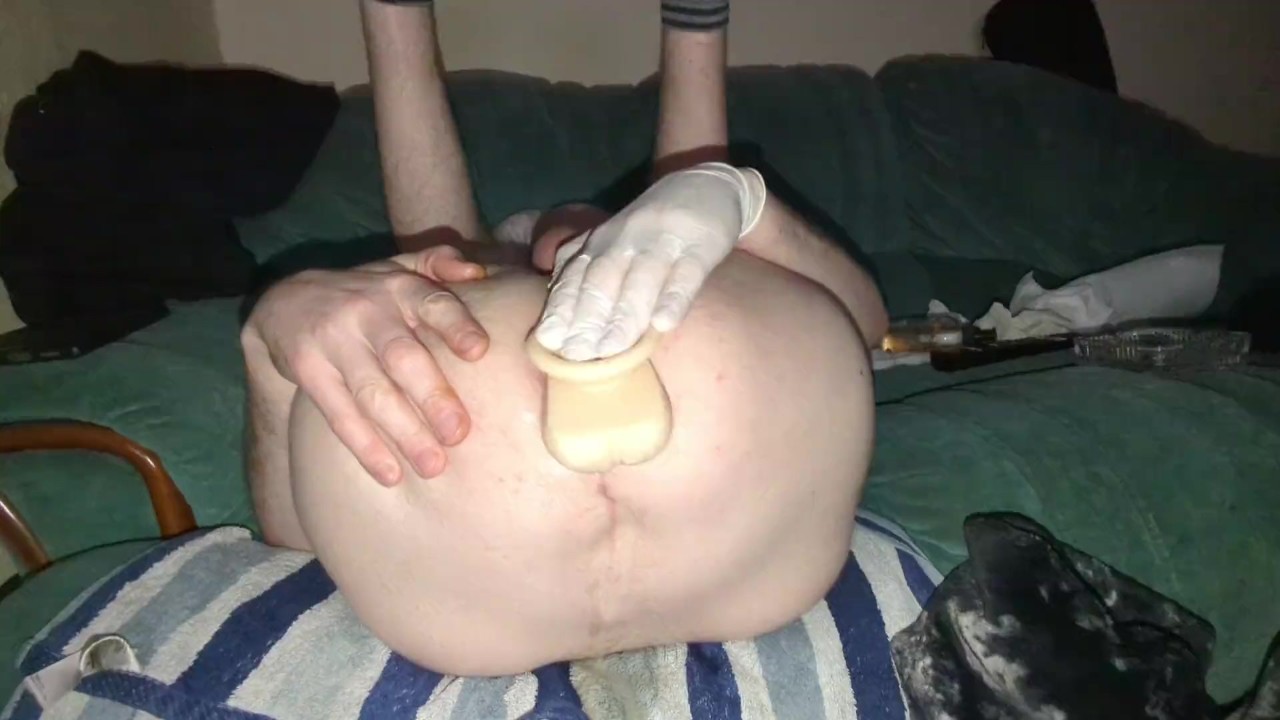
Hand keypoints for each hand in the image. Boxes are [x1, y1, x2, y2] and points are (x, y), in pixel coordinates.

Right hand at [245, 246, 486, 485]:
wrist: (282, 304)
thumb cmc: (366, 296)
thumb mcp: (398, 269)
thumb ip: (440, 264)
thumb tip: (478, 272)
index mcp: (400, 287)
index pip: (433, 303)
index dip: (456, 325)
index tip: (479, 352)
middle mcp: (368, 310)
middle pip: (403, 356)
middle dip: (432, 396)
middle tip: (458, 434)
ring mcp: (334, 340)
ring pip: (372, 391)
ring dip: (403, 432)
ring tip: (432, 466)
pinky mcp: (307, 368)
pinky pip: (339, 413)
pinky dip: (364, 445)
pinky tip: (390, 473)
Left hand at [533, 163, 765, 360]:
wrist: (707, 186)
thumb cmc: (652, 228)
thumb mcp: (612, 241)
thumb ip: (585, 268)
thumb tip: (556, 311)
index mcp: (602, 241)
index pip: (576, 276)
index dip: (561, 307)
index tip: (548, 340)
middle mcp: (626, 240)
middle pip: (602, 279)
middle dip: (585, 317)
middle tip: (574, 353)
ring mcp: (663, 242)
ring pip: (641, 280)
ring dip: (623, 316)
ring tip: (610, 349)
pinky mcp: (700, 247)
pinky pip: (685, 276)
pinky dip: (673, 299)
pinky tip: (663, 324)